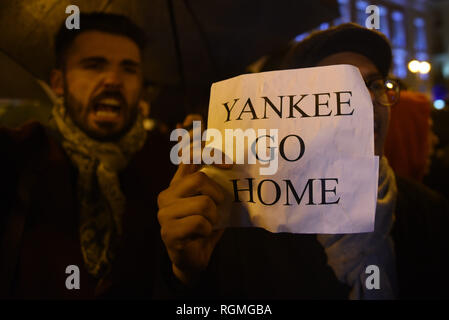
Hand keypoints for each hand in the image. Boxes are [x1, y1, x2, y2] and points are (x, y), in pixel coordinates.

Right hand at [157, 163, 224, 284]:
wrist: (192, 260)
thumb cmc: (203, 228)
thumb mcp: (211, 203)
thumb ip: (214, 186)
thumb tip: (233, 168)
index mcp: (176, 185)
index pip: (187, 157)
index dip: (208, 154)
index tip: (228, 164)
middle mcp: (166, 195)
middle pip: (199, 179)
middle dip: (216, 195)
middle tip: (218, 208)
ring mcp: (164, 214)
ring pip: (203, 204)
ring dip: (213, 217)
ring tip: (207, 225)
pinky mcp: (168, 232)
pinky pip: (199, 223)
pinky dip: (208, 231)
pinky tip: (200, 236)